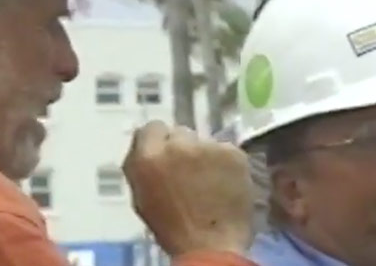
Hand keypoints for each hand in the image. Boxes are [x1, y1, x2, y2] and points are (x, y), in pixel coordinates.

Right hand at [122, 121, 254, 256]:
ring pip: (205, 142)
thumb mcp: (142, 197)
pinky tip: (226, 184)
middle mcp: (176, 144)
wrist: (211, 246)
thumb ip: (142, 166)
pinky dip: (226, 164)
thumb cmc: (172, 228)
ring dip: (205, 156)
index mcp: (148, 157)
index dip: (160, 141)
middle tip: (189, 172)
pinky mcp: (233, 152)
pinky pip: (226, 151)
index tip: (167, 155)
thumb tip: (146, 147)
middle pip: (180, 133)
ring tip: (210, 182)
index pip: (152, 128)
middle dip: (183, 148)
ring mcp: (207, 146)